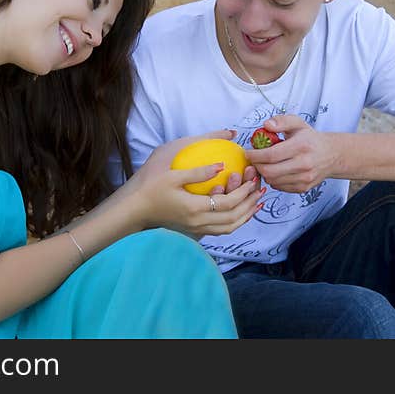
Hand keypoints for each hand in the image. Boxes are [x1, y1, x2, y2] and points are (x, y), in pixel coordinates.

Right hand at [132, 132, 263, 236]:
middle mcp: (198, 223)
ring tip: (256, 201)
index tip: (253, 178)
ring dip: (246, 214)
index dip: (243, 192)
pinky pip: (221, 229)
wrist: (133, 208)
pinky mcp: (193, 228)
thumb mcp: (172, 173)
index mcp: (194, 208)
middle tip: (261, 188)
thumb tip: (222, 164)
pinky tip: (239, 210)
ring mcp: (196, 228)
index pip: (228, 203)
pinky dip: (235, 220)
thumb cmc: (149, 186)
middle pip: (233, 218)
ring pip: (229, 227)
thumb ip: (198, 170)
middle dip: (250, 203)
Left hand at [245, 115, 335, 192]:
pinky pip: (280, 187)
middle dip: (256, 166)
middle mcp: (304, 164)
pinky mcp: (303, 188)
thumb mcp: (298, 123)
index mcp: (301, 146)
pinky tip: (274, 171)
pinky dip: (273, 180)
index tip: (248, 152)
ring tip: (263, 164)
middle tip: (253, 160)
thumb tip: (266, 125)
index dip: (255, 155)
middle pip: (269, 171)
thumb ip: (281, 121)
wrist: (331, 155)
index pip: (271, 155)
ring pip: (273, 181)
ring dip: (263, 173)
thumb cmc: (310, 138)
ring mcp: (304, 178)